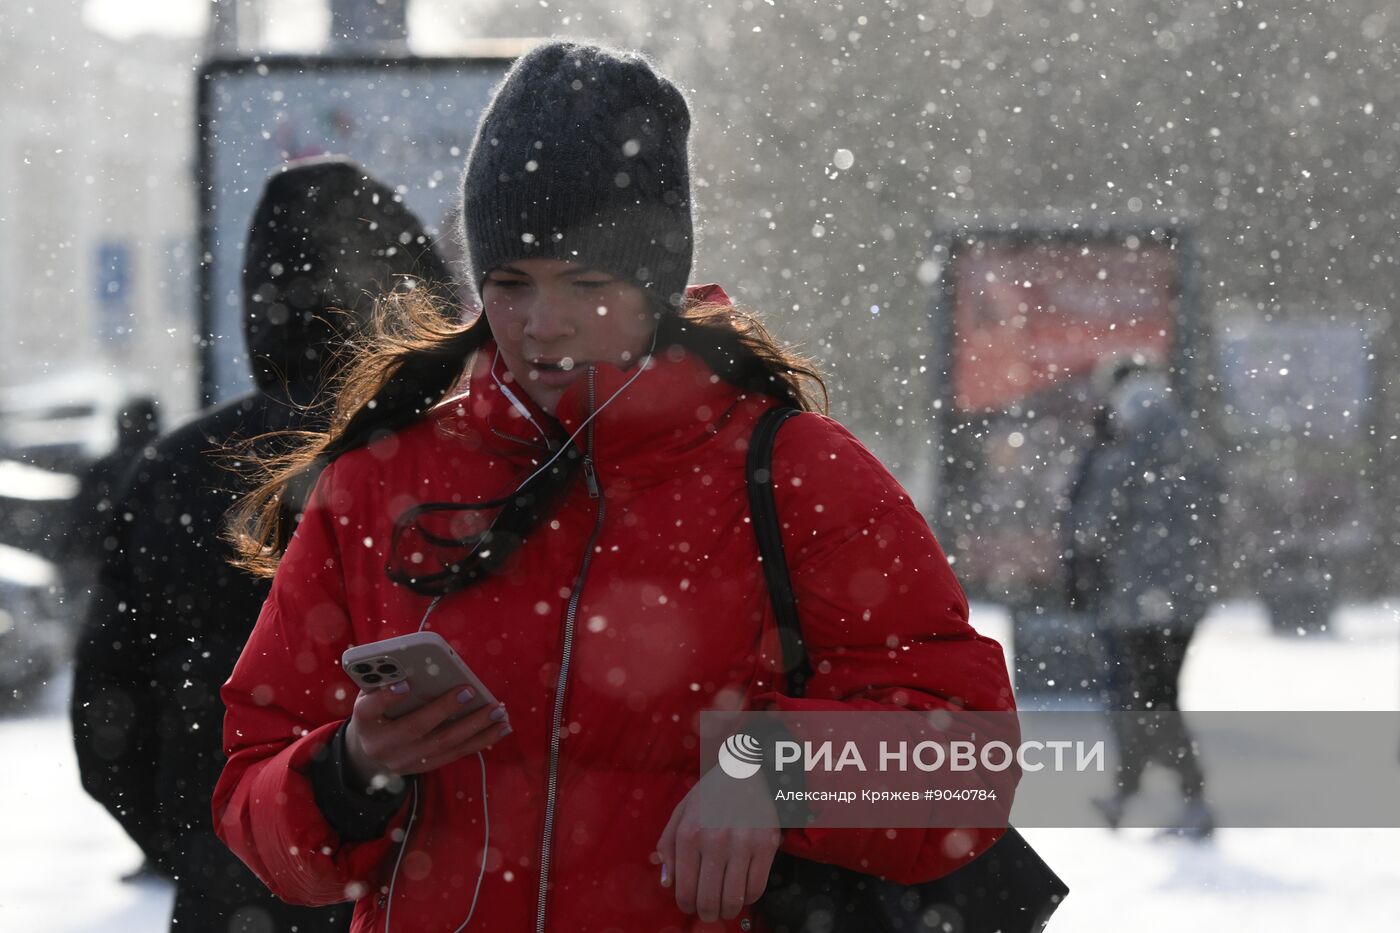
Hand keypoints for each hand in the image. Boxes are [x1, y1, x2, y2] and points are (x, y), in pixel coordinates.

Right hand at [344, 682, 509, 784]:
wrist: (369, 752)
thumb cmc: (377, 711)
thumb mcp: (371, 694)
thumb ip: (387, 680)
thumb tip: (417, 661)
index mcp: (364, 721)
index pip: (368, 709)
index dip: (385, 697)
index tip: (404, 685)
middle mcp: (382, 745)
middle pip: (416, 728)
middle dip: (445, 709)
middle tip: (471, 691)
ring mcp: (404, 760)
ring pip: (444, 745)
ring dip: (475, 728)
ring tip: (498, 712)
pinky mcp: (424, 767)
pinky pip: (456, 754)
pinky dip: (480, 741)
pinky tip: (500, 728)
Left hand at [655, 766, 780, 921]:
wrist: (747, 771)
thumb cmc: (710, 794)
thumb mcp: (680, 812)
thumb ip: (667, 847)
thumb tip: (667, 883)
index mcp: (689, 834)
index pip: (684, 889)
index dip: (686, 904)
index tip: (690, 904)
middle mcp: (715, 841)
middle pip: (708, 900)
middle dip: (706, 913)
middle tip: (708, 911)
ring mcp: (743, 844)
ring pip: (733, 899)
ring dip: (728, 910)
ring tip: (726, 906)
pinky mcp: (767, 845)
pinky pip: (757, 888)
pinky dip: (748, 898)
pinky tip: (743, 891)